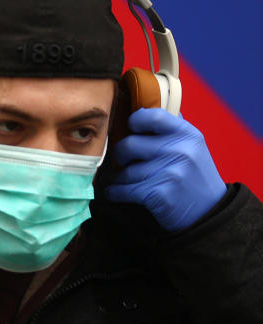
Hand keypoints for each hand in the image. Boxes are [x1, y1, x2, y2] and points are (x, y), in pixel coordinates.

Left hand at [106, 108, 225, 230]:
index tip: (131, 130)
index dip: (134, 121)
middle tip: (125, 161)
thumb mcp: (191, 146)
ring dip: (121, 179)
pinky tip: (117, 193)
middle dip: (121, 155)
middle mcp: (179, 150)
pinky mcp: (158, 194)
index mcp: (186, 134)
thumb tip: (141, 110)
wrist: (208, 212)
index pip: (151, 116)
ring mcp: (169, 172)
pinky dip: (115, 192)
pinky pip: (122, 189)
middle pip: (128, 145)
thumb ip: (170, 130)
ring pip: (124, 171)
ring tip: (128, 182)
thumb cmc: (193, 176)